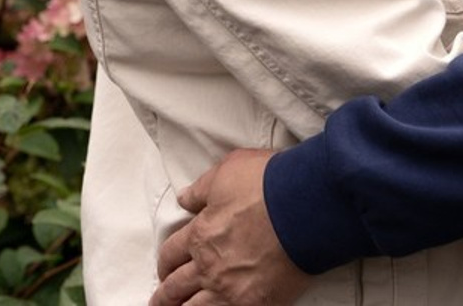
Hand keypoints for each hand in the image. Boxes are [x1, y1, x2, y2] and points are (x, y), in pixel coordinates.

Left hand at [149, 148, 313, 305]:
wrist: (303, 206)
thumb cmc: (267, 184)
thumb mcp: (228, 170)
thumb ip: (202, 188)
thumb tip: (184, 198)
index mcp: (200, 234)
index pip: (171, 252)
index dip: (165, 261)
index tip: (165, 267)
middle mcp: (208, 266)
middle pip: (175, 287)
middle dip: (165, 296)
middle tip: (160, 301)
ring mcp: (229, 289)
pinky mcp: (254, 304)